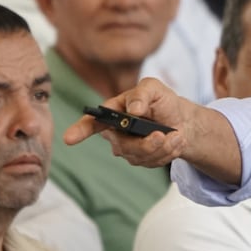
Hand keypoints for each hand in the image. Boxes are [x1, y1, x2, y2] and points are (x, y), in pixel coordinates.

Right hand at [63, 77, 193, 167]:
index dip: (80, 130)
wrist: (182, 120)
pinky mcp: (141, 159)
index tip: (69, 138)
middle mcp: (116, 133)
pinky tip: (176, 141)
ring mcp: (128, 148)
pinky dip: (168, 152)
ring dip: (162, 147)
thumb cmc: (161, 102)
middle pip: (122, 146)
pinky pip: (152, 162)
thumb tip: (133, 110)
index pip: (92, 123)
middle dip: (145, 144)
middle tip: (162, 135)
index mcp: (113, 112)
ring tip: (176, 135)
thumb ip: (142, 94)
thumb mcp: (154, 88)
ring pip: (139, 157)